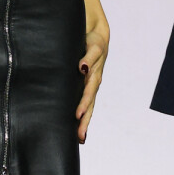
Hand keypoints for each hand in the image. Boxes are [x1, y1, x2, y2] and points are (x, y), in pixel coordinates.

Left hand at [75, 24, 108, 143]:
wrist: (97, 36)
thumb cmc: (94, 42)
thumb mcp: (94, 47)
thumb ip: (89, 57)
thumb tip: (82, 68)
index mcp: (94, 76)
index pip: (88, 94)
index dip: (83, 105)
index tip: (77, 116)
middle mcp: (93, 83)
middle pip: (89, 106)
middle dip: (85, 121)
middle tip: (80, 137)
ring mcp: (90, 86)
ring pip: (88, 106)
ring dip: (84, 121)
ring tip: (80, 137)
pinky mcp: (85, 85)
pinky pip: (84, 101)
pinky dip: (82, 113)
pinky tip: (76, 123)